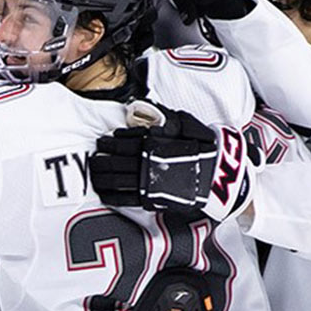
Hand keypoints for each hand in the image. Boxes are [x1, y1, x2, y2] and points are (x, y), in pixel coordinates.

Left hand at [90, 106, 253, 220]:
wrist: (217, 174)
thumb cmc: (202, 148)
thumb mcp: (186, 123)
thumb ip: (165, 118)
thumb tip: (148, 112)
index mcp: (151, 145)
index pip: (121, 143)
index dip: (108, 144)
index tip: (102, 143)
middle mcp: (146, 163)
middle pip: (114, 162)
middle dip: (100, 161)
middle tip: (93, 160)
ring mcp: (148, 182)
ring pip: (116, 180)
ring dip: (102, 178)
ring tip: (95, 175)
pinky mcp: (152, 199)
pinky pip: (126, 198)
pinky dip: (112, 196)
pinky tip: (104, 194)